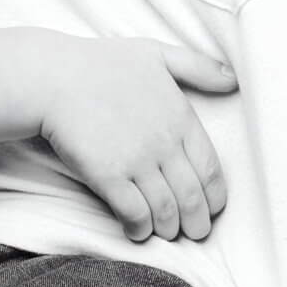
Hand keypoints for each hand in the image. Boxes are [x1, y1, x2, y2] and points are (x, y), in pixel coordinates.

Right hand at [39, 37, 234, 242]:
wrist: (53, 77)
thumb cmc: (103, 63)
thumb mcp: (156, 54)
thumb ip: (197, 66)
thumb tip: (233, 78)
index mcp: (181, 117)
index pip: (212, 171)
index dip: (214, 198)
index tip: (209, 208)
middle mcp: (164, 142)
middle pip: (193, 199)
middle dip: (196, 224)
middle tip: (191, 232)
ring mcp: (137, 160)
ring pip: (166, 212)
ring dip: (169, 229)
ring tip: (164, 231)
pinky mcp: (108, 175)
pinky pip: (135, 214)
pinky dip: (140, 229)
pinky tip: (136, 229)